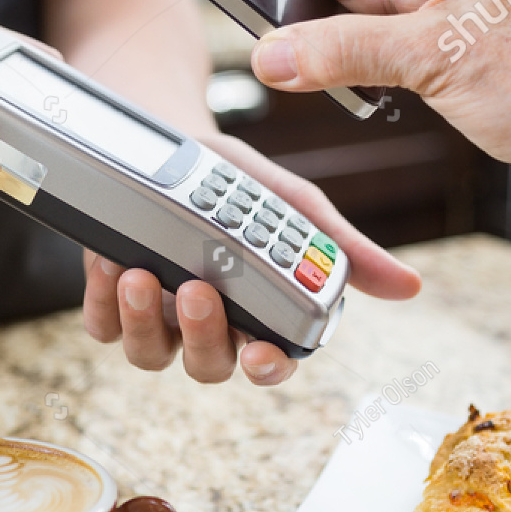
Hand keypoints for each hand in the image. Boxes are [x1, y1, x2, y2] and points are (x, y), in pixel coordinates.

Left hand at [81, 129, 420, 385]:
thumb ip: (338, 248)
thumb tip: (408, 286)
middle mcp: (210, 327)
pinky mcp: (111, 305)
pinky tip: (109, 261)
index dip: (268, 367)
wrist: (173, 144)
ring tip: (138, 272)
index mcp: (258, 314)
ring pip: (150, 353)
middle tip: (194, 289)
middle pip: (208, 364)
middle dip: (202, 333)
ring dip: (142, 319)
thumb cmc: (237, 181)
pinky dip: (102, 299)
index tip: (261, 354)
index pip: (270, 360)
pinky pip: (103, 324)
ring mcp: (158, 319)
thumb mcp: (291, 203)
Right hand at [249, 0, 510, 219]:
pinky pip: (415, 35)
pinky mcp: (483, 47)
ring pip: (399, 1)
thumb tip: (279, 54)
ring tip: (304, 39)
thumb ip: (343, 52)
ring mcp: (483, 6)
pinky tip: (348, 68)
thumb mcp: (429, 58)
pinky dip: (378, 49)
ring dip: (352, 21)